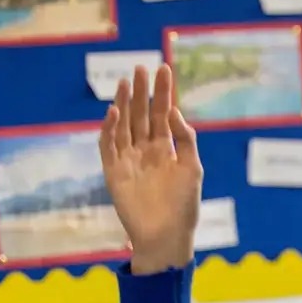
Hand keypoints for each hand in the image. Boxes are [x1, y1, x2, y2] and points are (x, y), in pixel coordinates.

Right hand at [99, 64, 202, 274]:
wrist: (167, 235)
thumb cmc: (184, 205)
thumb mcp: (192, 168)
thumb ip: (186, 139)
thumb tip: (174, 111)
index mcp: (166, 148)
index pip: (163, 113)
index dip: (163, 92)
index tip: (164, 69)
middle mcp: (146, 150)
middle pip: (142, 114)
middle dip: (142, 91)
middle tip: (140, 67)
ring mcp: (128, 159)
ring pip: (124, 125)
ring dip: (125, 103)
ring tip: (126, 82)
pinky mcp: (114, 172)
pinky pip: (109, 146)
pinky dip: (110, 128)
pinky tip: (115, 111)